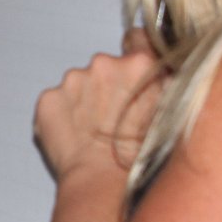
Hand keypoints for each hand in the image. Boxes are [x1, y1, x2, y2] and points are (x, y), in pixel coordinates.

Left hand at [34, 29, 164, 182]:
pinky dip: (64, 114)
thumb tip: (162, 68)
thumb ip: (165, 82)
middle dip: (110, 86)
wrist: (104, 182)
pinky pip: (57, 101)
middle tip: (116, 116)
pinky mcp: (48, 98)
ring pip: (80, 84)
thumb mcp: (172, 112)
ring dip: (85, 101)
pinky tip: (77, 135)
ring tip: (96, 131)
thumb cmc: (144, 154)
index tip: (133, 70)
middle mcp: (104, 64)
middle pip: (106, 67)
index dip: (135, 55)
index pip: (137, 39)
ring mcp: (72, 80)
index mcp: (140, 63)